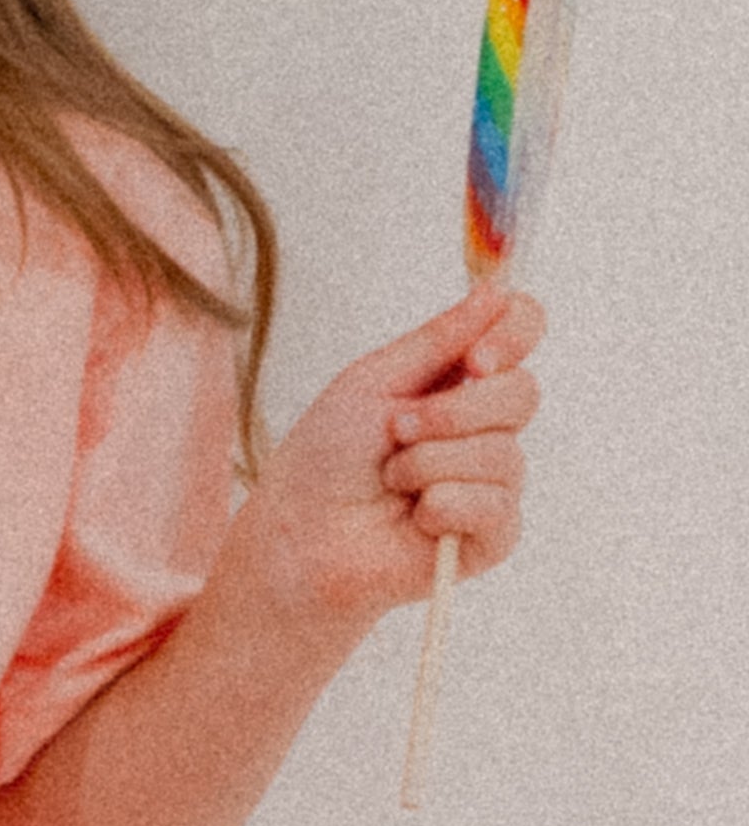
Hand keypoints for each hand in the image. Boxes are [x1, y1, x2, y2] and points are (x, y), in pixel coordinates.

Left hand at [252, 285, 540, 628]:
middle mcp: (485, 425)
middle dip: (455, 411)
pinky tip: (413, 517)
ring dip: (430, 463)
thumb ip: (440, 339)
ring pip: (504, 454)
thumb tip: (497, 292)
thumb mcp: (374, 380)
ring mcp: (493, 480)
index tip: (478, 358)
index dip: (514, 335)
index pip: (520, 332)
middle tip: (397, 428)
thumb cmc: (327, 454)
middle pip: (523, 393)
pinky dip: (441, 505)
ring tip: (391, 478)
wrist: (302, 531)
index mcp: (458, 378)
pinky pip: (495, 506)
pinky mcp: (493, 533)